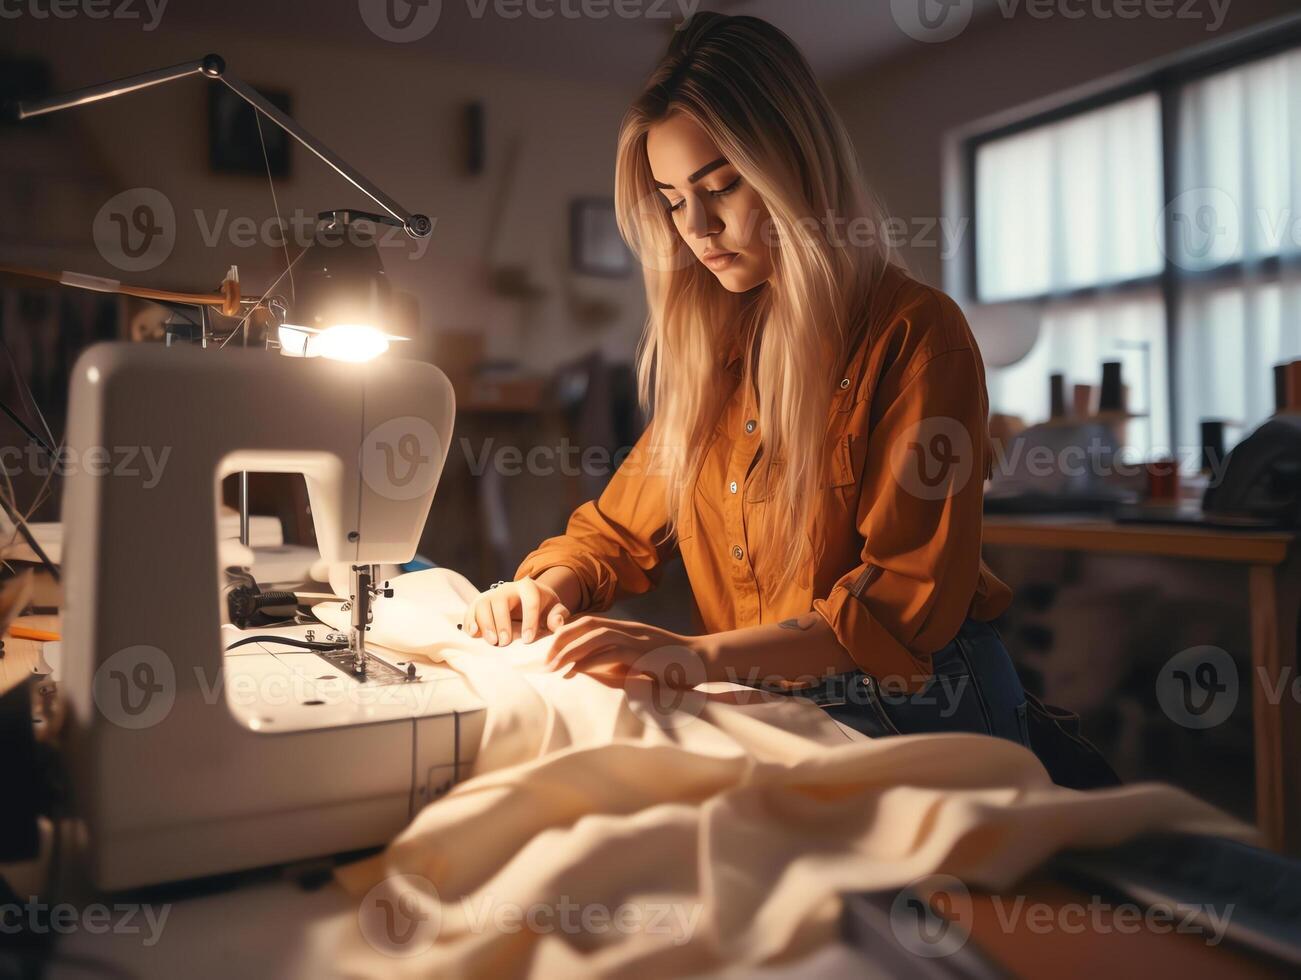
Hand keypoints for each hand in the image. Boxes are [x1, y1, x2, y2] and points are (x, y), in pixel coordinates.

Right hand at [462, 577, 568, 644]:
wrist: (526, 600)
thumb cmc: (542, 607)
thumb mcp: (554, 609)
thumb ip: (559, 615)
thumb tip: (556, 624)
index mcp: (528, 587)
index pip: (530, 600)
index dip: (530, 620)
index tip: (529, 639)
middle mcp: (507, 588)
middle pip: (500, 601)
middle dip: (502, 623)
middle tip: (505, 642)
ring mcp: (491, 594)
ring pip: (483, 604)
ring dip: (485, 624)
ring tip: (493, 642)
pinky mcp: (479, 602)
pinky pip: (471, 609)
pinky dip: (470, 621)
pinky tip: (474, 634)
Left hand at [545, 616, 707, 687]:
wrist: (701, 662)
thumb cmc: (670, 666)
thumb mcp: (639, 661)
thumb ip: (617, 661)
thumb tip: (588, 669)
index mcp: (626, 629)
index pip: (589, 622)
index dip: (566, 632)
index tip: (549, 649)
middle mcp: (629, 629)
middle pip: (587, 624)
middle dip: (562, 640)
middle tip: (545, 659)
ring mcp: (637, 638)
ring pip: (595, 635)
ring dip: (571, 650)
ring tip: (554, 666)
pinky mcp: (643, 652)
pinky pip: (610, 652)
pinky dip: (589, 660)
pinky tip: (576, 671)